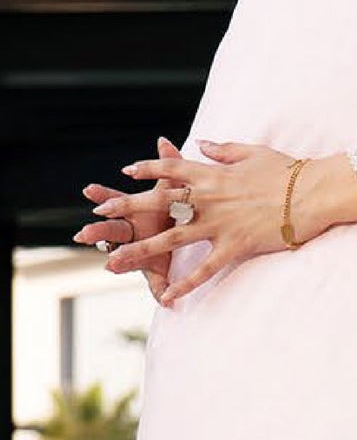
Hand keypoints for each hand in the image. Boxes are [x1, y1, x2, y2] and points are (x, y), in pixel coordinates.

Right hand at [75, 135, 180, 304]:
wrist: (190, 229)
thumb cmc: (176, 207)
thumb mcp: (176, 188)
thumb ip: (169, 165)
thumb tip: (163, 139)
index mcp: (134, 211)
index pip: (115, 202)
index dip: (102, 197)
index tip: (88, 191)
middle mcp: (131, 231)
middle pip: (111, 230)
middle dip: (97, 232)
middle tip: (83, 234)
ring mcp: (140, 252)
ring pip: (125, 259)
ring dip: (117, 263)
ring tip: (110, 267)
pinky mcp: (155, 269)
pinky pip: (157, 282)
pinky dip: (160, 292)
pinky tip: (164, 301)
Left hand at [79, 138, 326, 307]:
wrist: (313, 193)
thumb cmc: (288, 171)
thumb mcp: (252, 152)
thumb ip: (223, 150)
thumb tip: (202, 143)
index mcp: (212, 174)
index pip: (171, 169)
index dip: (148, 169)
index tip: (127, 172)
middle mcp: (208, 198)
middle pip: (159, 203)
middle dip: (126, 208)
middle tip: (98, 215)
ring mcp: (220, 224)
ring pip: (171, 238)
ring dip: (141, 251)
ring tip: (114, 261)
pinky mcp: (235, 245)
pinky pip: (206, 268)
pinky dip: (186, 283)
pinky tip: (169, 296)